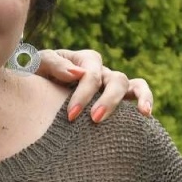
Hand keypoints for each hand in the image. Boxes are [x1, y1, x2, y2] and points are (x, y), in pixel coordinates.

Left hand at [37, 48, 154, 121]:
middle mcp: (100, 71)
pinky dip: (146, 99)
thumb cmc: (36, 80)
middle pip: (115, 79)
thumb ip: (53, 65)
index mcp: (82, 61)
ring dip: (136, 98)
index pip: (91, 74)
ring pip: (131, 84)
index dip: (84, 95)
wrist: (34, 97)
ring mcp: (111, 84)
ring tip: (141, 114)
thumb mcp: (38, 66)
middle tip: (95, 120)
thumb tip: (77, 74)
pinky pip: (139, 92)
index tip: (72, 116)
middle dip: (108, 100)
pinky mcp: (119, 97)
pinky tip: (147, 114)